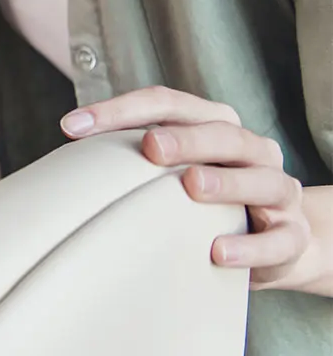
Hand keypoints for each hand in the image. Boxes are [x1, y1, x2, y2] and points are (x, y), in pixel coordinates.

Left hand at [63, 87, 329, 291]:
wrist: (278, 243)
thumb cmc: (206, 202)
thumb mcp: (173, 173)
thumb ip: (134, 161)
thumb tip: (63, 164)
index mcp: (215, 124)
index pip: (168, 104)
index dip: (121, 109)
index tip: (72, 126)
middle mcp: (252, 150)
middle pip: (221, 133)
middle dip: (185, 138)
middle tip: (149, 147)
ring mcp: (278, 192)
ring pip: (261, 180)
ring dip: (225, 183)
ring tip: (191, 186)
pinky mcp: (292, 237)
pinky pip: (278, 240)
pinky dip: (251, 246)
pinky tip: (218, 251)